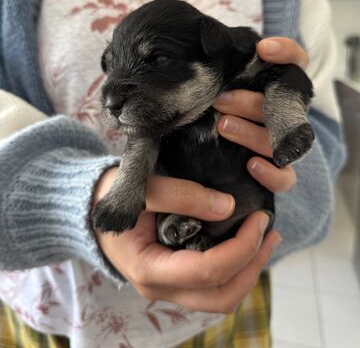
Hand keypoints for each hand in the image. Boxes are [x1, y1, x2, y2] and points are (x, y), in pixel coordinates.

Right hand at [93, 168, 280, 312]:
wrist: (90, 209)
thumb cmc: (109, 196)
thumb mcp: (140, 187)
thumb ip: (180, 195)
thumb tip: (228, 207)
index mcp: (149, 268)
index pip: (208, 271)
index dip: (241, 248)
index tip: (259, 218)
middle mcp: (161, 286)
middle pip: (221, 295)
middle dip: (252, 265)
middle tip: (270, 231)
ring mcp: (168, 285)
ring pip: (220, 296)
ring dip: (248, 270)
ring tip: (267, 238)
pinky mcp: (175, 276)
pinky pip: (212, 285)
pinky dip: (235, 267)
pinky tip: (246, 242)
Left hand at [213, 37, 308, 192]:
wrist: (217, 155)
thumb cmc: (218, 108)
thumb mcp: (219, 87)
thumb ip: (223, 71)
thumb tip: (209, 49)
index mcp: (278, 88)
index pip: (296, 62)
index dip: (286, 53)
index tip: (263, 49)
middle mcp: (286, 114)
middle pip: (283, 105)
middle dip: (250, 102)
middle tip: (220, 100)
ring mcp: (285, 144)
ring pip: (281, 140)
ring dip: (252, 133)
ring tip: (223, 126)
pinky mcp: (279, 173)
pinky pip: (285, 178)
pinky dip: (272, 174)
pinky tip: (251, 165)